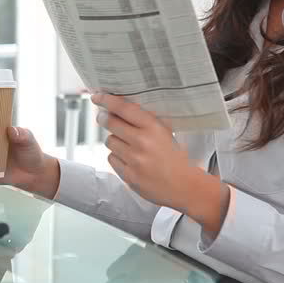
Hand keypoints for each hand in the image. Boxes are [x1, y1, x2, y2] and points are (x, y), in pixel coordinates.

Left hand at [94, 94, 213, 215]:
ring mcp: (135, 160)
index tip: (97, 97)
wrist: (186, 185)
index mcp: (153, 128)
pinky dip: (117, 157)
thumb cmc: (176, 157)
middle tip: (103, 117)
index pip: (124, 108)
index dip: (107, 100)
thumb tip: (119, 107)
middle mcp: (143, 142)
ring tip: (127, 145)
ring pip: (110, 141)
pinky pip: (112, 159)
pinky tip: (129, 159)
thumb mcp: (165, 132)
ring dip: (115, 140)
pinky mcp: (129, 176)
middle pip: (111, 123)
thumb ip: (145, 120)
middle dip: (105, 119)